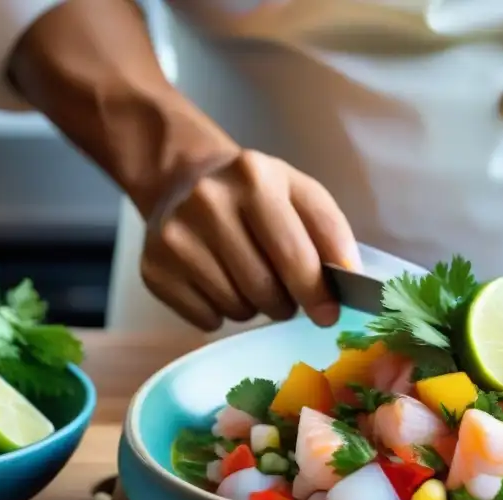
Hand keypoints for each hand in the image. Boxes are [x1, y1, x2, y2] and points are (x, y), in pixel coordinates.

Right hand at [140, 151, 359, 330]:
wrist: (185, 177)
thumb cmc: (257, 194)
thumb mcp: (301, 194)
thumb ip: (331, 233)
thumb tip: (348, 279)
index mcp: (255, 179)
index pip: (295, 257)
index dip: (318, 294)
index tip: (328, 314)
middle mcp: (209, 203)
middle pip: (265, 290)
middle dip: (286, 302)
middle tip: (286, 292)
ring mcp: (175, 237)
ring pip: (236, 309)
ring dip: (254, 307)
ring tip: (249, 279)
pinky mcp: (154, 268)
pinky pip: (205, 318)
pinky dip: (221, 313)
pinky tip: (219, 283)